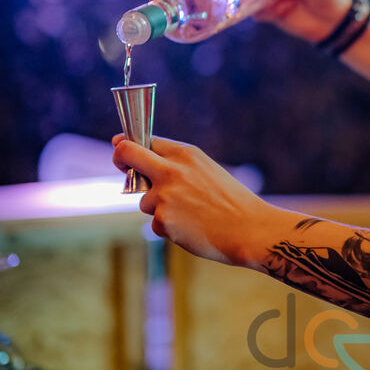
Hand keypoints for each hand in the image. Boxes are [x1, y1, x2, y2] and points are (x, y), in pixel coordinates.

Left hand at [112, 134, 268, 265]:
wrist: (250, 229)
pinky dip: (169, 227)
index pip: (147, 140)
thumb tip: (142, 165)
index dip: (131, 145)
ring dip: (158, 208)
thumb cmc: (231, 202)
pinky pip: (155, 223)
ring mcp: (165, 196)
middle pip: (127, 155)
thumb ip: (177, 165)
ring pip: (144, 200)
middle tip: (121, 164)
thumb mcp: (207, 170)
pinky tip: (191, 228)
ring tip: (190, 214)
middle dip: (119, 158)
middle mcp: (172, 171)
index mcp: (186, 154)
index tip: (123, 149)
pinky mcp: (162, 221)